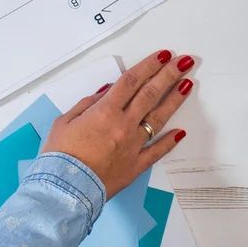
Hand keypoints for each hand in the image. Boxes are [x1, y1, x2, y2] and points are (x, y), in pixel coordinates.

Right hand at [44, 51, 195, 194]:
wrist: (63, 191)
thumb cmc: (59, 156)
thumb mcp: (64, 122)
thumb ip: (87, 103)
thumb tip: (107, 91)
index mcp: (105, 112)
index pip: (132, 81)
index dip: (149, 65)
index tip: (163, 55)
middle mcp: (123, 125)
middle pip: (150, 94)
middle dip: (168, 75)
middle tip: (184, 62)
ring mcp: (133, 145)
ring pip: (158, 118)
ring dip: (174, 100)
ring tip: (188, 85)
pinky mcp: (135, 166)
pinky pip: (156, 151)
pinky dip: (169, 141)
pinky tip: (180, 131)